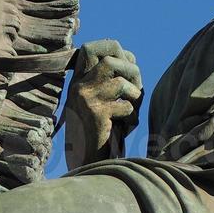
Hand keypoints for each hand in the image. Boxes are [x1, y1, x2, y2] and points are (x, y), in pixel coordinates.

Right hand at [64, 40, 141, 169]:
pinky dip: (132, 118)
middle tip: (136, 92)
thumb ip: (112, 81)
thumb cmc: (102, 134)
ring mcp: (85, 98)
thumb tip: (129, 57)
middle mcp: (78, 86)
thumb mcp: (104, 102)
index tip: (128, 68)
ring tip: (130, 114)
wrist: (86, 165)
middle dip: (132, 72)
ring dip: (135, 97)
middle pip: (111, 59)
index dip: (116, 51)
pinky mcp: (95, 113)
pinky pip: (126, 106)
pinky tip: (123, 129)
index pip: (91, 47)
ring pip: (122, 83)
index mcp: (79, 80)